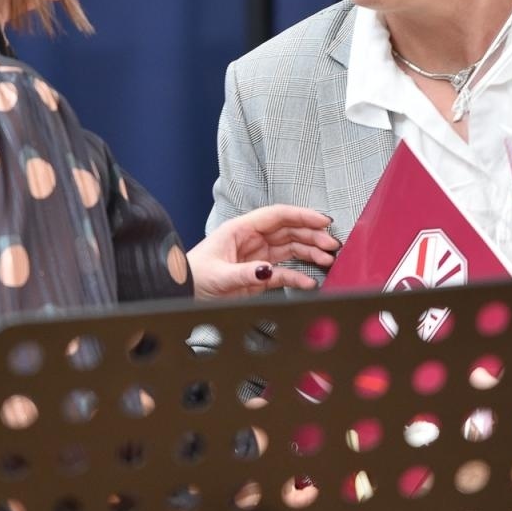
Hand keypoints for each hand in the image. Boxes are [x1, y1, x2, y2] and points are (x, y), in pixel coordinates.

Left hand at [187, 206, 337, 298]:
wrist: (180, 295)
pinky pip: (283, 273)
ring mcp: (256, 257)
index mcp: (240, 229)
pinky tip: (310, 281)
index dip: (302, 215)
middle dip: (312, 235)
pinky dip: (297, 276)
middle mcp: (251, 240)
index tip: (323, 220)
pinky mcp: (258, 276)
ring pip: (290, 249)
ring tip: (327, 259)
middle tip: (331, 244)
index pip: (277, 216)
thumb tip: (268, 270)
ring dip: (309, 253)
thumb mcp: (218, 275)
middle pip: (289, 231)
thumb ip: (245, 273)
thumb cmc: (193, 277)